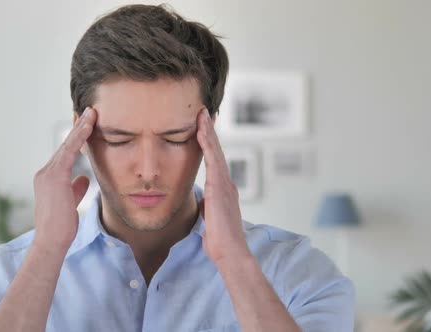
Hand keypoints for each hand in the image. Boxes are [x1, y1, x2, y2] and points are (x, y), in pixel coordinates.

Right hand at [32, 107, 96, 251]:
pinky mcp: (55, 177)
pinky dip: (79, 137)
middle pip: (66, 145)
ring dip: (81, 128)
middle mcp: (45, 172)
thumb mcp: (70, 203)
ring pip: (67, 145)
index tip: (86, 124)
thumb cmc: (62, 227)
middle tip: (90, 111)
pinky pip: (69, 151)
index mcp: (48, 178)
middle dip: (78, 128)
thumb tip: (84, 178)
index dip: (76, 138)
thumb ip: (76, 188)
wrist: (52, 240)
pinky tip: (89, 126)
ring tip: (92, 113)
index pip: (65, 154)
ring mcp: (48, 174)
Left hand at [196, 109, 250, 265]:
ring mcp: (225, 184)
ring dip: (208, 131)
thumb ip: (206, 206)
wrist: (230, 251)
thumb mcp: (209, 217)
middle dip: (209, 130)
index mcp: (224, 189)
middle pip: (217, 151)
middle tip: (203, 112)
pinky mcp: (219, 187)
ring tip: (201, 114)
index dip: (209, 143)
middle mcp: (226, 183)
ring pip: (216, 151)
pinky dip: (207, 144)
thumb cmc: (219, 239)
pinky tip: (201, 131)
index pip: (215, 161)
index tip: (203, 128)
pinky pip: (212, 160)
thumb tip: (201, 202)